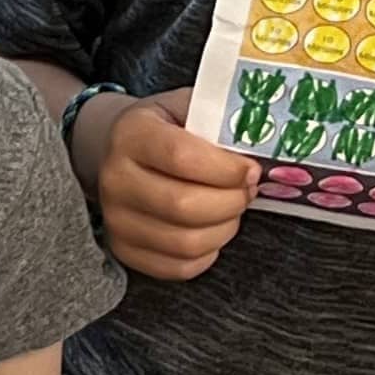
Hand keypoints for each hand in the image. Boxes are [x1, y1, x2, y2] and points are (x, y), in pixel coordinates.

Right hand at [80, 90, 256, 281]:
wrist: (118, 150)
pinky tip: (210, 229)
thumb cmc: (163, 128)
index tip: (250, 170)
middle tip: (245, 191)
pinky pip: (179, 267)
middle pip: (184, 206)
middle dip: (231, 202)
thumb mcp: (185, 108)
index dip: (226, 169)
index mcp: (131, 134)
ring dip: (224, 228)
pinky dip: (207, 253)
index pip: (181, 157)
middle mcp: (115, 178)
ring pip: (186, 242)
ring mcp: (116, 218)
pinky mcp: (123, 249)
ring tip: (230, 209)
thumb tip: (259, 143)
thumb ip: (218, 120)